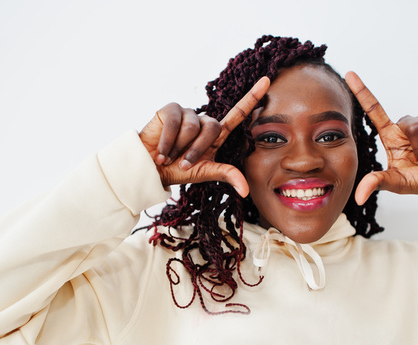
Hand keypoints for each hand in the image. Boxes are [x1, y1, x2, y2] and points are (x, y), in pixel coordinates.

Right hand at [139, 77, 270, 197]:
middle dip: (197, 150)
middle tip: (183, 164)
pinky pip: (175, 122)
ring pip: (192, 127)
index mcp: (216, 134)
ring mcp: (188, 113)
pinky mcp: (171, 109)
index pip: (237, 113)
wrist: (150, 168)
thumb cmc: (177, 170)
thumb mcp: (204, 173)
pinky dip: (167, 141)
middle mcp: (204, 121)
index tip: (267, 80)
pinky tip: (161, 151)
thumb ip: (226, 174)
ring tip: (168, 157)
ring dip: (179, 148)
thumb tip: (246, 191)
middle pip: (212, 127)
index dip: (252, 98)